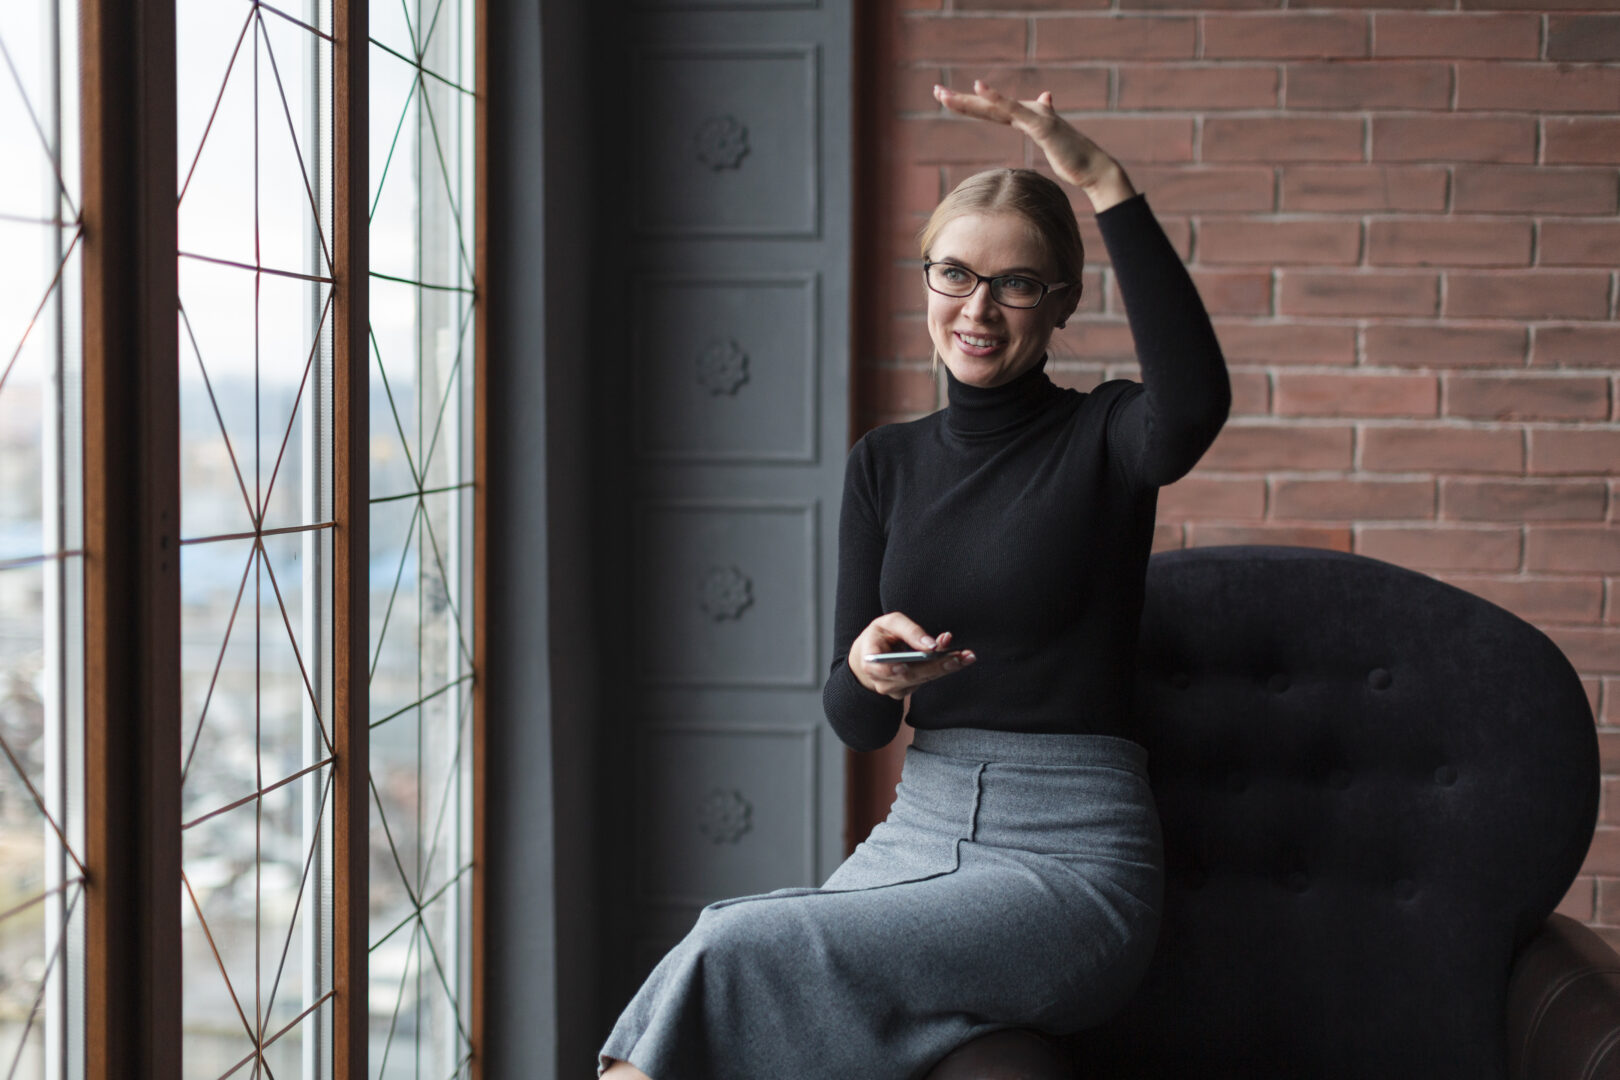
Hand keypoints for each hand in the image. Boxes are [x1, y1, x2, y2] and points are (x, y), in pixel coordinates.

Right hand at [849, 613, 975, 699]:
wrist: (871, 655)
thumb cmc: (880, 635)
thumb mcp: (889, 623)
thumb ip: (910, 631)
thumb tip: (932, 645)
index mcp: (870, 661)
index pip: (881, 668)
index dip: (893, 669)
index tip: (906, 666)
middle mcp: (881, 680)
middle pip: (910, 676)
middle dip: (935, 666)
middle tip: (958, 656)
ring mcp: (894, 689)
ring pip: (923, 679)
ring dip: (946, 667)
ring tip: (966, 656)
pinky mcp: (906, 690)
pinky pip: (927, 680)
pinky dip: (944, 669)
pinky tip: (960, 660)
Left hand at [933, 79, 1136, 211]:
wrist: (1092, 167)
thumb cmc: (1071, 156)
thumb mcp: (1051, 136)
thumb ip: (1043, 120)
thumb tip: (1045, 98)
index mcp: (1025, 117)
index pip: (990, 110)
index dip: (969, 104)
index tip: (946, 99)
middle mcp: (1027, 111)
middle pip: (987, 106)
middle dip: (961, 99)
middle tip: (936, 92)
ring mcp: (1034, 116)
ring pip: (995, 106)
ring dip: (969, 99)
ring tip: (944, 95)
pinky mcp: (1041, 125)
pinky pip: (1013, 110)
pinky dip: (996, 98)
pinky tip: (979, 88)